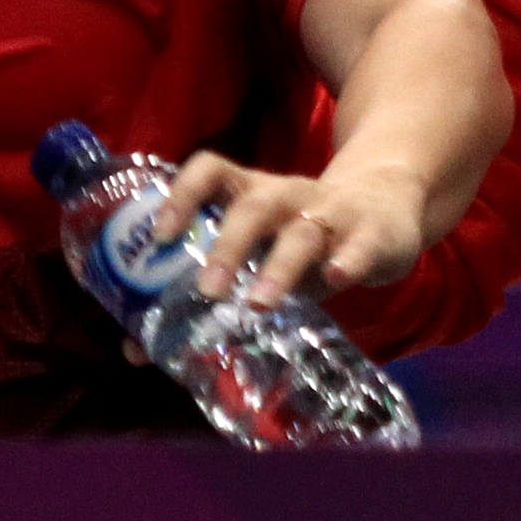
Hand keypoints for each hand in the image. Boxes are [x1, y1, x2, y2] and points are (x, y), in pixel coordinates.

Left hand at [156, 149, 430, 310]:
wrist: (386, 208)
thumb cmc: (301, 240)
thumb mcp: (259, 258)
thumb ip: (208, 296)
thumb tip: (134, 349)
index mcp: (251, 192)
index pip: (210, 171)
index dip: (182, 196)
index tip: (160, 236)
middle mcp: (287, 195)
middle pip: (253, 207)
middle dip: (228, 246)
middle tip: (206, 289)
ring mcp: (332, 212)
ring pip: (303, 231)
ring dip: (280, 266)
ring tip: (260, 304)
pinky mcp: (372, 234)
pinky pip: (360, 245)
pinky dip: (347, 261)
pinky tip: (336, 279)